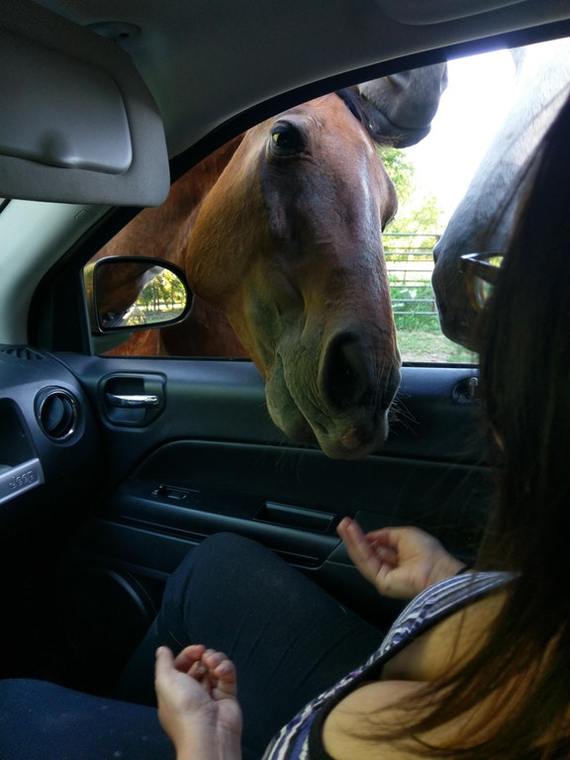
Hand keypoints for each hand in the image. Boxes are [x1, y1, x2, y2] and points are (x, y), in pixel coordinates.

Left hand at [155, 644, 241, 759]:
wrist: (208, 732)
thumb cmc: (183, 707)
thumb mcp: (165, 682)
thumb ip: (163, 663)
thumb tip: (162, 650)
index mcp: (175, 691)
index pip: (181, 666)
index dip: (188, 654)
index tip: (197, 650)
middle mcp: (193, 692)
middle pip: (199, 664)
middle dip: (203, 656)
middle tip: (206, 657)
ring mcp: (211, 693)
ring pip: (215, 666)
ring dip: (216, 659)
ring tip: (214, 665)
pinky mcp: (228, 695)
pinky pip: (228, 674)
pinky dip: (226, 668)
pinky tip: (222, 672)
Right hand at [337, 518, 465, 598]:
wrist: (437, 570)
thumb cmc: (428, 553)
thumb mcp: (404, 534)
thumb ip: (386, 534)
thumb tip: (371, 535)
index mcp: (398, 557)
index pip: (376, 548)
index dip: (366, 537)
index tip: (354, 526)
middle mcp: (390, 568)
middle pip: (367, 552)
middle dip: (355, 537)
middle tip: (344, 524)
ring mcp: (384, 576)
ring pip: (363, 557)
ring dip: (352, 540)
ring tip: (344, 526)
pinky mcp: (381, 582)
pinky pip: (366, 562)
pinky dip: (357, 547)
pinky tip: (351, 535)